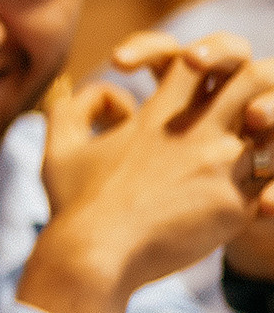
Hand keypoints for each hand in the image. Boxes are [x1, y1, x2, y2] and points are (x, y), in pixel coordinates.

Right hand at [27, 37, 273, 312]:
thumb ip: (78, 107)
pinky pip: (271, 183)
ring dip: (268, 136)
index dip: (208, 56)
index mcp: (158, 113)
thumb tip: (116, 98)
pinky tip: (256, 198)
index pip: (202, 59)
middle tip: (252, 109)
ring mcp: (222, 166)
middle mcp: (198, 131)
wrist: (93, 256)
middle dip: (265, 84)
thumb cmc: (74, 204)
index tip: (200, 77)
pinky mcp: (236, 205)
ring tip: (256, 151)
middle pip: (257, 76)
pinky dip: (267, 188)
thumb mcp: (60, 147)